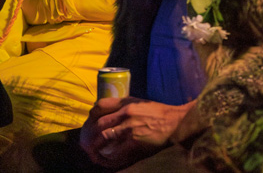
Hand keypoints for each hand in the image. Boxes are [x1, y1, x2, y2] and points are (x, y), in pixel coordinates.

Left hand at [80, 98, 194, 166]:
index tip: (88, 123)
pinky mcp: (136, 142)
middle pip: (99, 123)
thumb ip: (123, 106)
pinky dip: (108, 157)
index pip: (100, 105)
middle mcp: (125, 113)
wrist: (177, 122)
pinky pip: (116, 151)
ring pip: (104, 137)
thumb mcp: (139, 103)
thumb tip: (106, 114)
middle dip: (89, 134)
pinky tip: (105, 160)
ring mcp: (130, 128)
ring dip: (95, 146)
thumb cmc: (158, 113)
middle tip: (85, 142)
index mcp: (126, 102)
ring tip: (92, 153)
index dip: (91, 115)